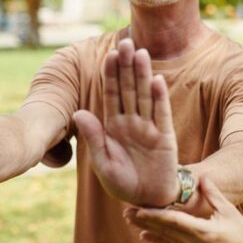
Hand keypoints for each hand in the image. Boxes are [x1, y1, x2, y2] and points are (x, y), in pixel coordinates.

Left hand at [74, 38, 179, 206]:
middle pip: (129, 89)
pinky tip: (158, 80)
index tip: (108, 55)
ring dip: (143, 75)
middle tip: (125, 42)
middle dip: (126, 66)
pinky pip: (162, 114)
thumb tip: (77, 112)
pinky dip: (160, 98)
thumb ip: (93, 137)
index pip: (111, 95)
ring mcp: (149, 127)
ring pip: (145, 96)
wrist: (146, 200)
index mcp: (113, 126)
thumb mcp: (102, 162)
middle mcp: (131, 122)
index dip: (110, 75)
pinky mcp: (165, 137)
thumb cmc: (122, 182)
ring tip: (141, 53)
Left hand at [125, 177, 242, 242]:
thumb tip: (202, 177)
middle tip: (127, 211)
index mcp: (204, 232)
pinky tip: (144, 234)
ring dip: (147, 227)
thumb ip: (213, 194)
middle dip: (145, 220)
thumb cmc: (241, 232)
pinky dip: (157, 238)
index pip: (175, 222)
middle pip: (165, 230)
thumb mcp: (228, 210)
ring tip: (130, 219)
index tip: (140, 209)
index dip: (156, 215)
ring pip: (165, 237)